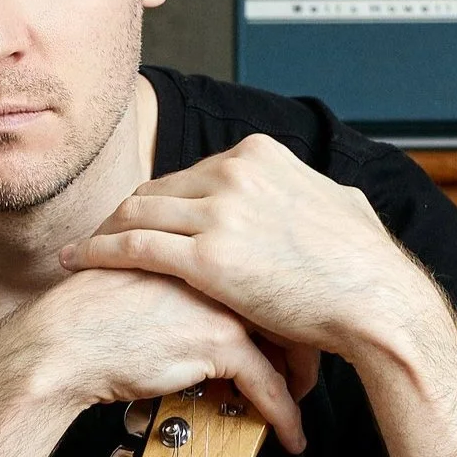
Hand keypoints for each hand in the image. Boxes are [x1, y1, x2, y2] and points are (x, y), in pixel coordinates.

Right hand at [0, 264, 309, 453]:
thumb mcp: (146, 282)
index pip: (268, 277)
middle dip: (302, 347)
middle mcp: (223, 268)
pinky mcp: (220, 342)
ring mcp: (225, 302)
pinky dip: (286, 416)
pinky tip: (290, 436)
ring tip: (300, 404)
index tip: (291, 338)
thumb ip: (185, 288)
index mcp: (207, 248)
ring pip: (290, 345)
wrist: (65, 338)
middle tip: (305, 376)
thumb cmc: (93, 315)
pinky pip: (272, 386)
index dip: (284, 313)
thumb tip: (208, 315)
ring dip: (302, 382)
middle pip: (287, 307)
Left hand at [57, 134, 435, 368]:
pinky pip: (133, 247)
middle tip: (101, 236)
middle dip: (125, 214)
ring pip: (136, 213)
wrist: (377, 301)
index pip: (190, 173)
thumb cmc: (365, 266)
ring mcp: (219, 212)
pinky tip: (79, 262)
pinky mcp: (207, 256)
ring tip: (81, 250)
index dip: (161, 200)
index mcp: (260, 155)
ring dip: (102, 231)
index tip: (142, 217)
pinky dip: (99, 252)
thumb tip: (310, 191)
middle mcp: (235, 173)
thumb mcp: (339, 204)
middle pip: (156, 190)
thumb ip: (308, 191)